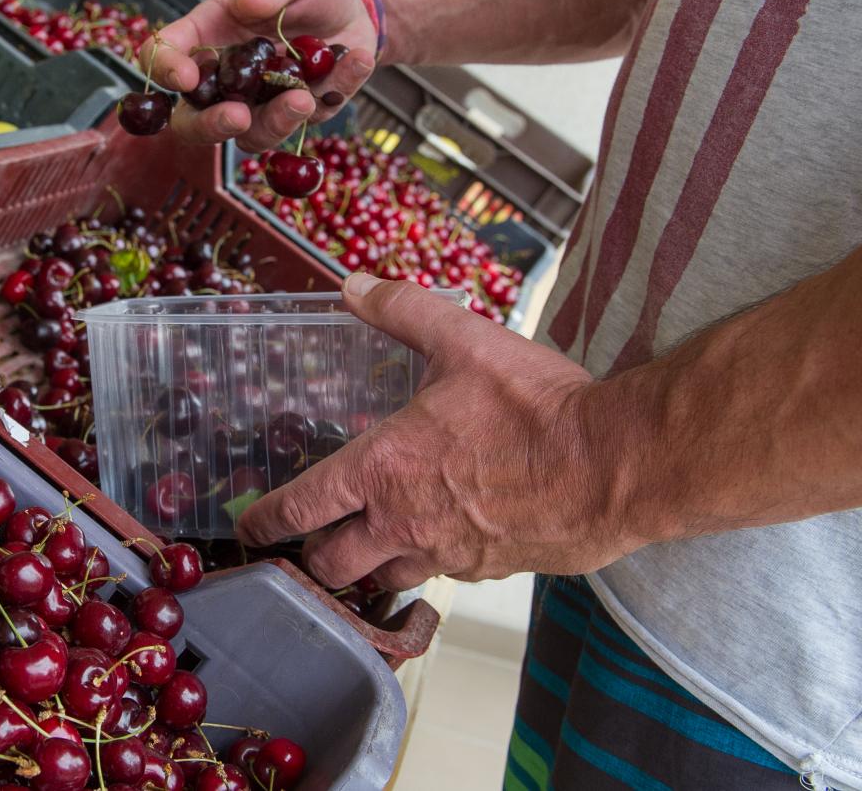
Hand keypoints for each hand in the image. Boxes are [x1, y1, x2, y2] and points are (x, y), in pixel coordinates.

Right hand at [138, 0, 378, 152]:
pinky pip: (309, 121)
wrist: (357, 5)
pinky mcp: (298, 116)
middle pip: (194, 121)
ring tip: (305, 97)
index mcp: (207, 35)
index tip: (186, 77)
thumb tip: (250, 2)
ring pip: (251, 136)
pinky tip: (357, 59)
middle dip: (210, 127)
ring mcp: (260, 103)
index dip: (165, 70)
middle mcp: (226, 78)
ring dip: (276, 122)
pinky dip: (335, 91)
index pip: (165, 55)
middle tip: (237, 117)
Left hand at [236, 273, 651, 590]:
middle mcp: (404, 522)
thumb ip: (403, 311)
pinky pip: (441, 576)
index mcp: (382, 469)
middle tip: (309, 543)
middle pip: (331, 563)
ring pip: (383, 579)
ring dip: (368, 567)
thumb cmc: (537, 406)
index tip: (248, 527)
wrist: (617, 465)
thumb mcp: (464, 341)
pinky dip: (427, 564)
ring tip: (366, 549)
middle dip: (313, 556)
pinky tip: (439, 540)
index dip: (266, 521)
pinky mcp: (488, 571)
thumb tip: (354, 285)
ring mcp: (447, 554)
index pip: (301, 508)